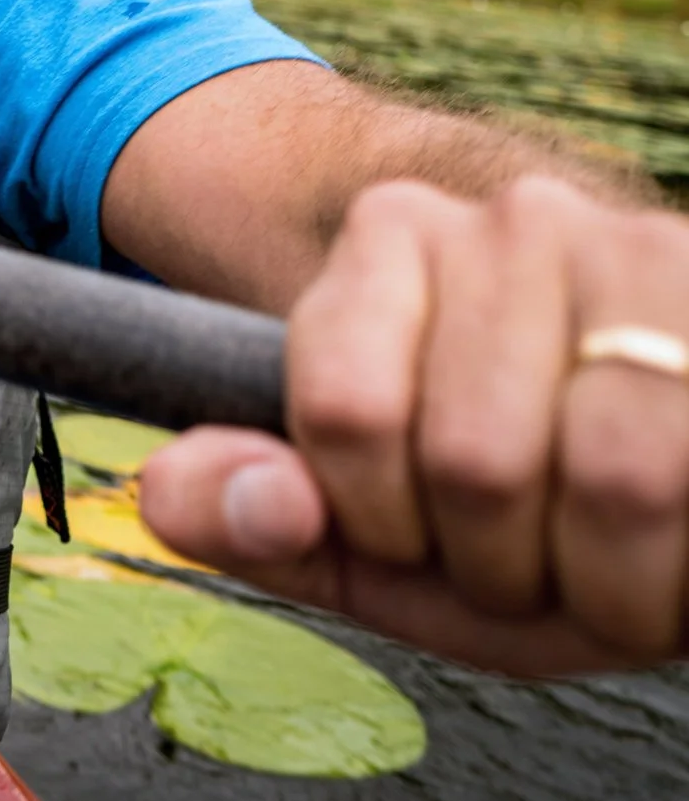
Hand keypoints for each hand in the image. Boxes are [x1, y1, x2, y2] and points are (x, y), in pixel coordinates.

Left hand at [141, 174, 688, 674]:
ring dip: (606, 580)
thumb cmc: (530, 512)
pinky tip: (675, 553)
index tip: (420, 536)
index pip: (346, 411)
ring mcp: (636, 251)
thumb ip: (255, 515)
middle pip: (472, 461)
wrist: (679, 465)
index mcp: (394, 236)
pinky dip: (672, 575)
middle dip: (503, 566)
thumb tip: (164, 492)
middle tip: (535, 557)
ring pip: (602, 473)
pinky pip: (684, 474)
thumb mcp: (375, 538)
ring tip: (610, 558)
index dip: (384, 524)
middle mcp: (513, 220)